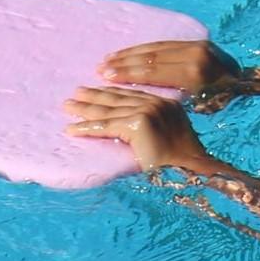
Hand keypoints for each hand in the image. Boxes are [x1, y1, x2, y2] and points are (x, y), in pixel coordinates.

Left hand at [64, 86, 216, 171]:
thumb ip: (153, 125)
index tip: (95, 90)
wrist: (191, 170)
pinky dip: (87, 128)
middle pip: (117, 99)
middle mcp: (157, 103)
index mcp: (167, 103)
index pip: (132, 95)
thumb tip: (129, 126)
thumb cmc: (183, 161)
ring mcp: (147, 111)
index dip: (111, 93)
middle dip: (94, 96)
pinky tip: (72, 129)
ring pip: (108, 111)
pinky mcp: (138, 124)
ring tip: (68, 106)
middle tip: (76, 93)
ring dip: (85, 110)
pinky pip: (106, 126)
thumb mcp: (169, 135)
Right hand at [100, 39, 240, 95]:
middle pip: (151, 58)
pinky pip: (165, 44)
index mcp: (195, 75)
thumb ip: (175, 102)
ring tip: (108, 60)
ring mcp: (197, 47)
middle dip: (123, 64)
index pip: (153, 71)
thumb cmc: (224, 105)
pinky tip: (128, 53)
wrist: (249, 85)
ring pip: (156, 49)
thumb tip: (145, 103)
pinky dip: (144, 49)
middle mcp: (195, 56)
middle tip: (101, 69)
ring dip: (130, 54)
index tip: (107, 78)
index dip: (128, 74)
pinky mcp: (197, 43)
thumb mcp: (201, 109)